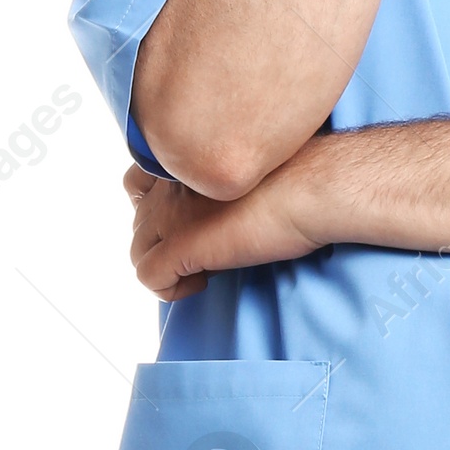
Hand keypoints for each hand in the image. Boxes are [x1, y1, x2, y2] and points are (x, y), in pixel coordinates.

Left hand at [124, 159, 327, 290]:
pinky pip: (149, 277)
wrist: (312, 188)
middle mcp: (169, 182)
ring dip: (166, 268)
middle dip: (164, 243)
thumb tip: (223, 210)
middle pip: (138, 222)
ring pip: (137, 252)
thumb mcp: (249, 168)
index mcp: (184, 160)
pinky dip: (169, 289)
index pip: (137, 184)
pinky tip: (203, 282)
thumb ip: (221, 181)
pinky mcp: (182, 244)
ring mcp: (171, 213)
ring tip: (204, 272)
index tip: (187, 224)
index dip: (156, 210)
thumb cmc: (299, 176)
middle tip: (204, 253)